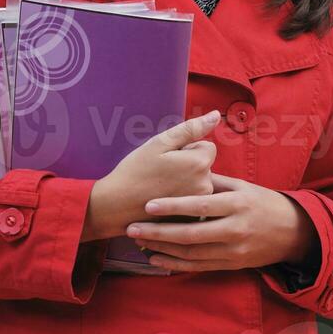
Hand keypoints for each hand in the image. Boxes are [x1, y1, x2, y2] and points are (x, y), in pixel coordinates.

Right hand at [81, 110, 219, 241]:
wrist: (116, 205)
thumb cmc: (136, 170)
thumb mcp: (160, 143)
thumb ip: (191, 128)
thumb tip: (216, 115)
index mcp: (200, 163)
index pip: (206, 147)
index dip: (187, 149)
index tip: (169, 158)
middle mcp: (205, 185)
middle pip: (204, 165)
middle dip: (188, 165)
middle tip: (162, 172)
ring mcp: (199, 204)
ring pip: (199, 181)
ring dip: (185, 180)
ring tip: (161, 186)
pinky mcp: (192, 217)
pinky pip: (194, 198)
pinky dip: (182, 196)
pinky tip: (164, 198)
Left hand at [124, 172, 319, 272]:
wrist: (291, 232)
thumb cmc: (262, 202)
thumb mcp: (242, 186)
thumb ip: (213, 182)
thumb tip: (187, 169)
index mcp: (236, 203)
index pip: (200, 206)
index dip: (173, 206)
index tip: (148, 204)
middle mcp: (234, 229)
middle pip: (191, 234)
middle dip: (159, 232)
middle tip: (133, 228)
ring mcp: (233, 251)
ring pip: (192, 253)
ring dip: (163, 249)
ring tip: (139, 242)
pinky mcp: (231, 265)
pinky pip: (199, 266)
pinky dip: (176, 264)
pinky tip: (157, 259)